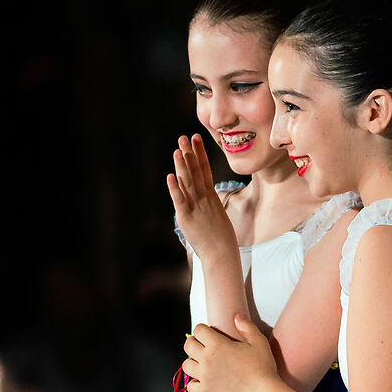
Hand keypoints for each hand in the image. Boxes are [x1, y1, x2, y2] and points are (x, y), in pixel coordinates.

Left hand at [166, 134, 241, 266]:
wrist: (222, 254)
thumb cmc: (222, 239)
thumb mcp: (217, 216)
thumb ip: (209, 205)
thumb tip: (206, 198)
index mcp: (211, 197)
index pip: (205, 169)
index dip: (200, 153)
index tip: (196, 139)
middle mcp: (203, 199)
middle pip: (196, 172)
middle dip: (190, 153)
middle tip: (184, 137)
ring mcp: (195, 207)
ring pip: (187, 183)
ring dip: (182, 166)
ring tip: (177, 150)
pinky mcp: (186, 218)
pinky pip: (179, 200)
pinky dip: (174, 188)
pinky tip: (170, 176)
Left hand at [182, 312, 281, 391]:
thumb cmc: (262, 367)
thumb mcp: (258, 342)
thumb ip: (246, 326)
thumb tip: (236, 316)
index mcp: (217, 344)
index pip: (198, 330)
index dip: (203, 330)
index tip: (208, 333)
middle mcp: (207, 359)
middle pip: (188, 345)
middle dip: (194, 343)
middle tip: (202, 346)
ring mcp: (204, 376)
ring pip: (186, 365)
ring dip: (192, 362)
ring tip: (202, 363)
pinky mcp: (206, 391)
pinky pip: (190, 386)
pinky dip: (195, 384)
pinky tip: (204, 381)